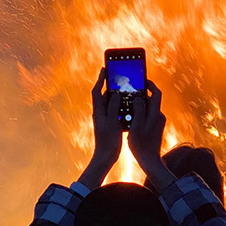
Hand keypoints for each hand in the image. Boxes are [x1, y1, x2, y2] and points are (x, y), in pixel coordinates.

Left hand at [78, 69, 121, 189]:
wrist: (105, 156)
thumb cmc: (108, 141)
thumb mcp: (112, 122)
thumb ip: (113, 107)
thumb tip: (115, 93)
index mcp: (98, 111)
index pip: (97, 91)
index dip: (100, 79)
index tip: (105, 69)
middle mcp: (100, 113)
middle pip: (103, 94)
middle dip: (109, 84)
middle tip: (117, 75)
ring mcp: (104, 118)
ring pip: (110, 102)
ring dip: (117, 94)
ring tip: (125, 87)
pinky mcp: (109, 123)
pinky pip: (115, 110)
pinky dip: (120, 105)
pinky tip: (129, 104)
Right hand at [128, 80, 174, 191]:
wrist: (150, 161)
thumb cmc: (142, 144)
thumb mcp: (137, 126)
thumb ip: (139, 110)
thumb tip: (139, 97)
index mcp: (156, 114)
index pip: (156, 93)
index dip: (150, 85)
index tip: (142, 80)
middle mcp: (159, 116)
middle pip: (152, 100)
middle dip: (142, 95)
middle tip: (131, 91)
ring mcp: (158, 123)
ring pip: (149, 109)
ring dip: (140, 105)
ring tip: (128, 105)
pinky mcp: (155, 129)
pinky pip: (148, 116)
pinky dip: (141, 114)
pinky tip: (131, 118)